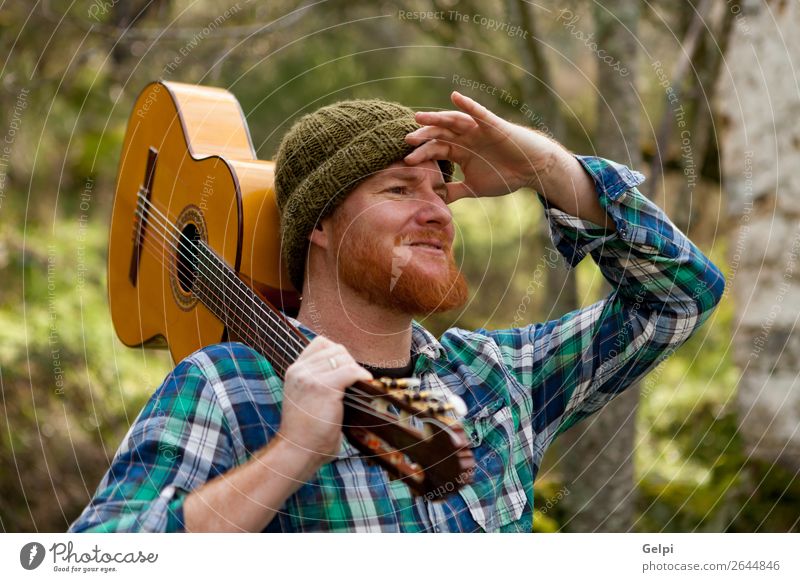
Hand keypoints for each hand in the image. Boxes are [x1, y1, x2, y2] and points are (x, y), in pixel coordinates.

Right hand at [278, 337, 371, 469]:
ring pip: (344, 358)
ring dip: (355, 370)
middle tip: (355, 382)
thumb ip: (319, 381)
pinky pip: (351, 371)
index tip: (345, 371)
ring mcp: (310, 377)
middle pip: (336, 349)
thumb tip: (350, 373)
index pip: (321, 344)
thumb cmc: (306, 432)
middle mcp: (300, 370)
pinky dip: (362, 376)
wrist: (297, 451)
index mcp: (294, 370)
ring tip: (359, 386)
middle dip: (349, 363)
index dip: (338, 355)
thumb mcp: (306, 399)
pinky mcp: (324, 387)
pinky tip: (367, 384)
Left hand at [404, 91, 567, 201]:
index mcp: (460, 151)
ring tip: (420, 117)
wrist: (532, 170)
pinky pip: (478, 113)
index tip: (407, 162)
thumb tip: (436, 200)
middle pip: (440, 134)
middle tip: (407, 139)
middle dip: (424, 136)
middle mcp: (466, 138)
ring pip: (453, 121)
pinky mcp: (493, 125)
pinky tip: (455, 97)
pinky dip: (467, 105)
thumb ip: (455, 191)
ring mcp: (478, 129)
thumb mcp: (474, 188)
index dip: (422, 154)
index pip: (436, 150)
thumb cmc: (505, 176)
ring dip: (437, 118)